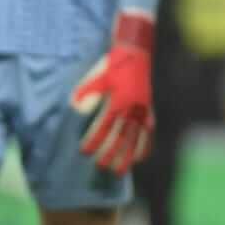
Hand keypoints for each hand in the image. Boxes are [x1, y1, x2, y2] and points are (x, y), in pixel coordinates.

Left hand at [70, 12, 155, 173]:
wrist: (136, 52)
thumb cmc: (113, 64)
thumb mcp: (96, 76)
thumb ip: (86, 92)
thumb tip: (75, 108)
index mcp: (118, 101)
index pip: (104, 126)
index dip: (94, 140)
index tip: (85, 152)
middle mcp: (132, 109)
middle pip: (121, 137)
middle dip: (111, 154)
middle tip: (101, 168)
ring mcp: (143, 110)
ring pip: (136, 138)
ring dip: (128, 156)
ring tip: (121, 171)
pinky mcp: (149, 109)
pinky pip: (149, 131)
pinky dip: (146, 145)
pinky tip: (141, 158)